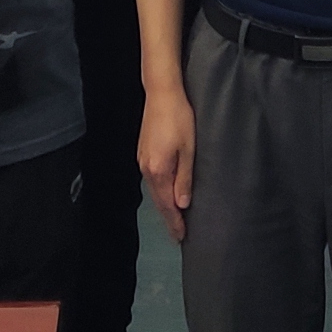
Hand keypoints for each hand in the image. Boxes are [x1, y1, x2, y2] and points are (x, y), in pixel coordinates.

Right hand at [138, 87, 197, 240]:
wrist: (161, 93)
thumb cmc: (179, 119)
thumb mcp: (188, 149)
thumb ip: (184, 178)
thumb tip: (182, 204)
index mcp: (158, 171)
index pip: (167, 205)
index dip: (175, 222)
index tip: (181, 237)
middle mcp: (146, 169)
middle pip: (158, 201)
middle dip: (169, 218)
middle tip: (178, 235)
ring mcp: (142, 161)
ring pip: (154, 191)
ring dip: (164, 206)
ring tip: (175, 218)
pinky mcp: (143, 152)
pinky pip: (152, 180)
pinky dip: (160, 192)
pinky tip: (166, 194)